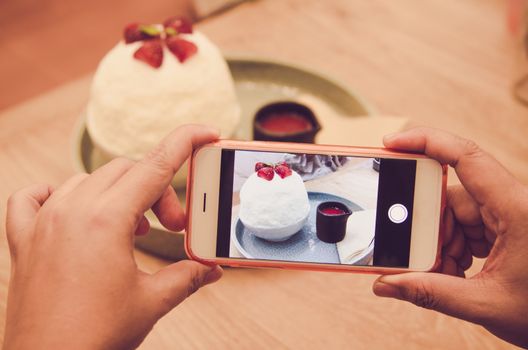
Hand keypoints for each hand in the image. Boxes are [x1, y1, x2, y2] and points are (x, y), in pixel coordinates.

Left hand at [3, 125, 222, 349]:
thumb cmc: (95, 336)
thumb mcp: (153, 302)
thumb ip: (188, 276)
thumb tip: (212, 269)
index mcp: (107, 220)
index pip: (156, 165)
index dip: (185, 143)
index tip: (205, 132)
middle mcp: (72, 210)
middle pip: (127, 171)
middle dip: (159, 192)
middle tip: (172, 226)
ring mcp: (43, 222)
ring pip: (88, 180)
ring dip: (119, 194)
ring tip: (131, 229)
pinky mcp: (23, 240)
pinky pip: (31, 198)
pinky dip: (54, 194)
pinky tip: (68, 208)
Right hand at [372, 127, 527, 347]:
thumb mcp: (487, 304)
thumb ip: (432, 293)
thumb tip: (386, 283)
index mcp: (516, 209)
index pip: (467, 157)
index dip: (427, 141)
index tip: (392, 143)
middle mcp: (510, 205)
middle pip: (451, 195)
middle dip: (428, 225)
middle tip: (418, 252)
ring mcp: (505, 217)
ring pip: (454, 215)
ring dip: (439, 244)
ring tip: (443, 274)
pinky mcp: (502, 229)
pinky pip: (464, 228)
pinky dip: (451, 249)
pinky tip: (453, 272)